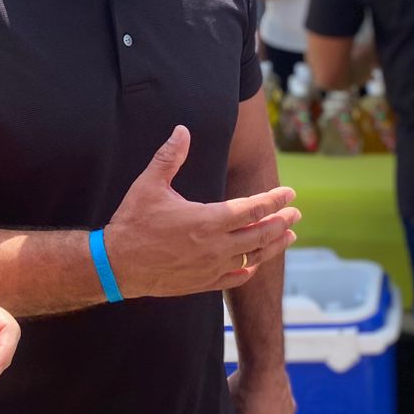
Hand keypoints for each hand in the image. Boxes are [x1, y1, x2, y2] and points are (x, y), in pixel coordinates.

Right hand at [105, 126, 300, 298]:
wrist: (117, 266)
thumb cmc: (133, 223)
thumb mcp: (149, 185)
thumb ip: (169, 157)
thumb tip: (182, 130)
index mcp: (207, 220)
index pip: (252, 208)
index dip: (274, 200)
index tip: (288, 193)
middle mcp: (215, 246)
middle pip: (260, 234)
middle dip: (282, 221)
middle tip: (296, 213)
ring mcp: (211, 267)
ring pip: (253, 257)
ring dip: (274, 245)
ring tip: (289, 237)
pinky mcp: (203, 283)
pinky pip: (235, 278)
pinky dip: (249, 270)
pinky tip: (255, 265)